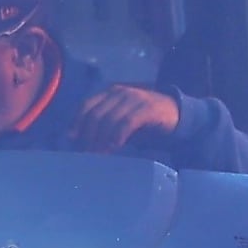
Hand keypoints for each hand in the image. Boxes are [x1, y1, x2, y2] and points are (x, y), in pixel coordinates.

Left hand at [62, 85, 182, 151]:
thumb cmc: (145, 120)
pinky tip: (114, 148)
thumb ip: (105, 125)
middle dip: (87, 135)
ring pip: (108, 119)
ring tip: (97, 155)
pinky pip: (126, 123)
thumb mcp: (121, 120)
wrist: (176, 114)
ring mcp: (133, 99)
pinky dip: (117, 137)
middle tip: (85, 154)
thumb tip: (83, 142)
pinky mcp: (146, 108)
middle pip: (95, 114)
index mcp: (110, 92)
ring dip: (100, 139)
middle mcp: (119, 92)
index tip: (71, 139)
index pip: (86, 105)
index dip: (76, 122)